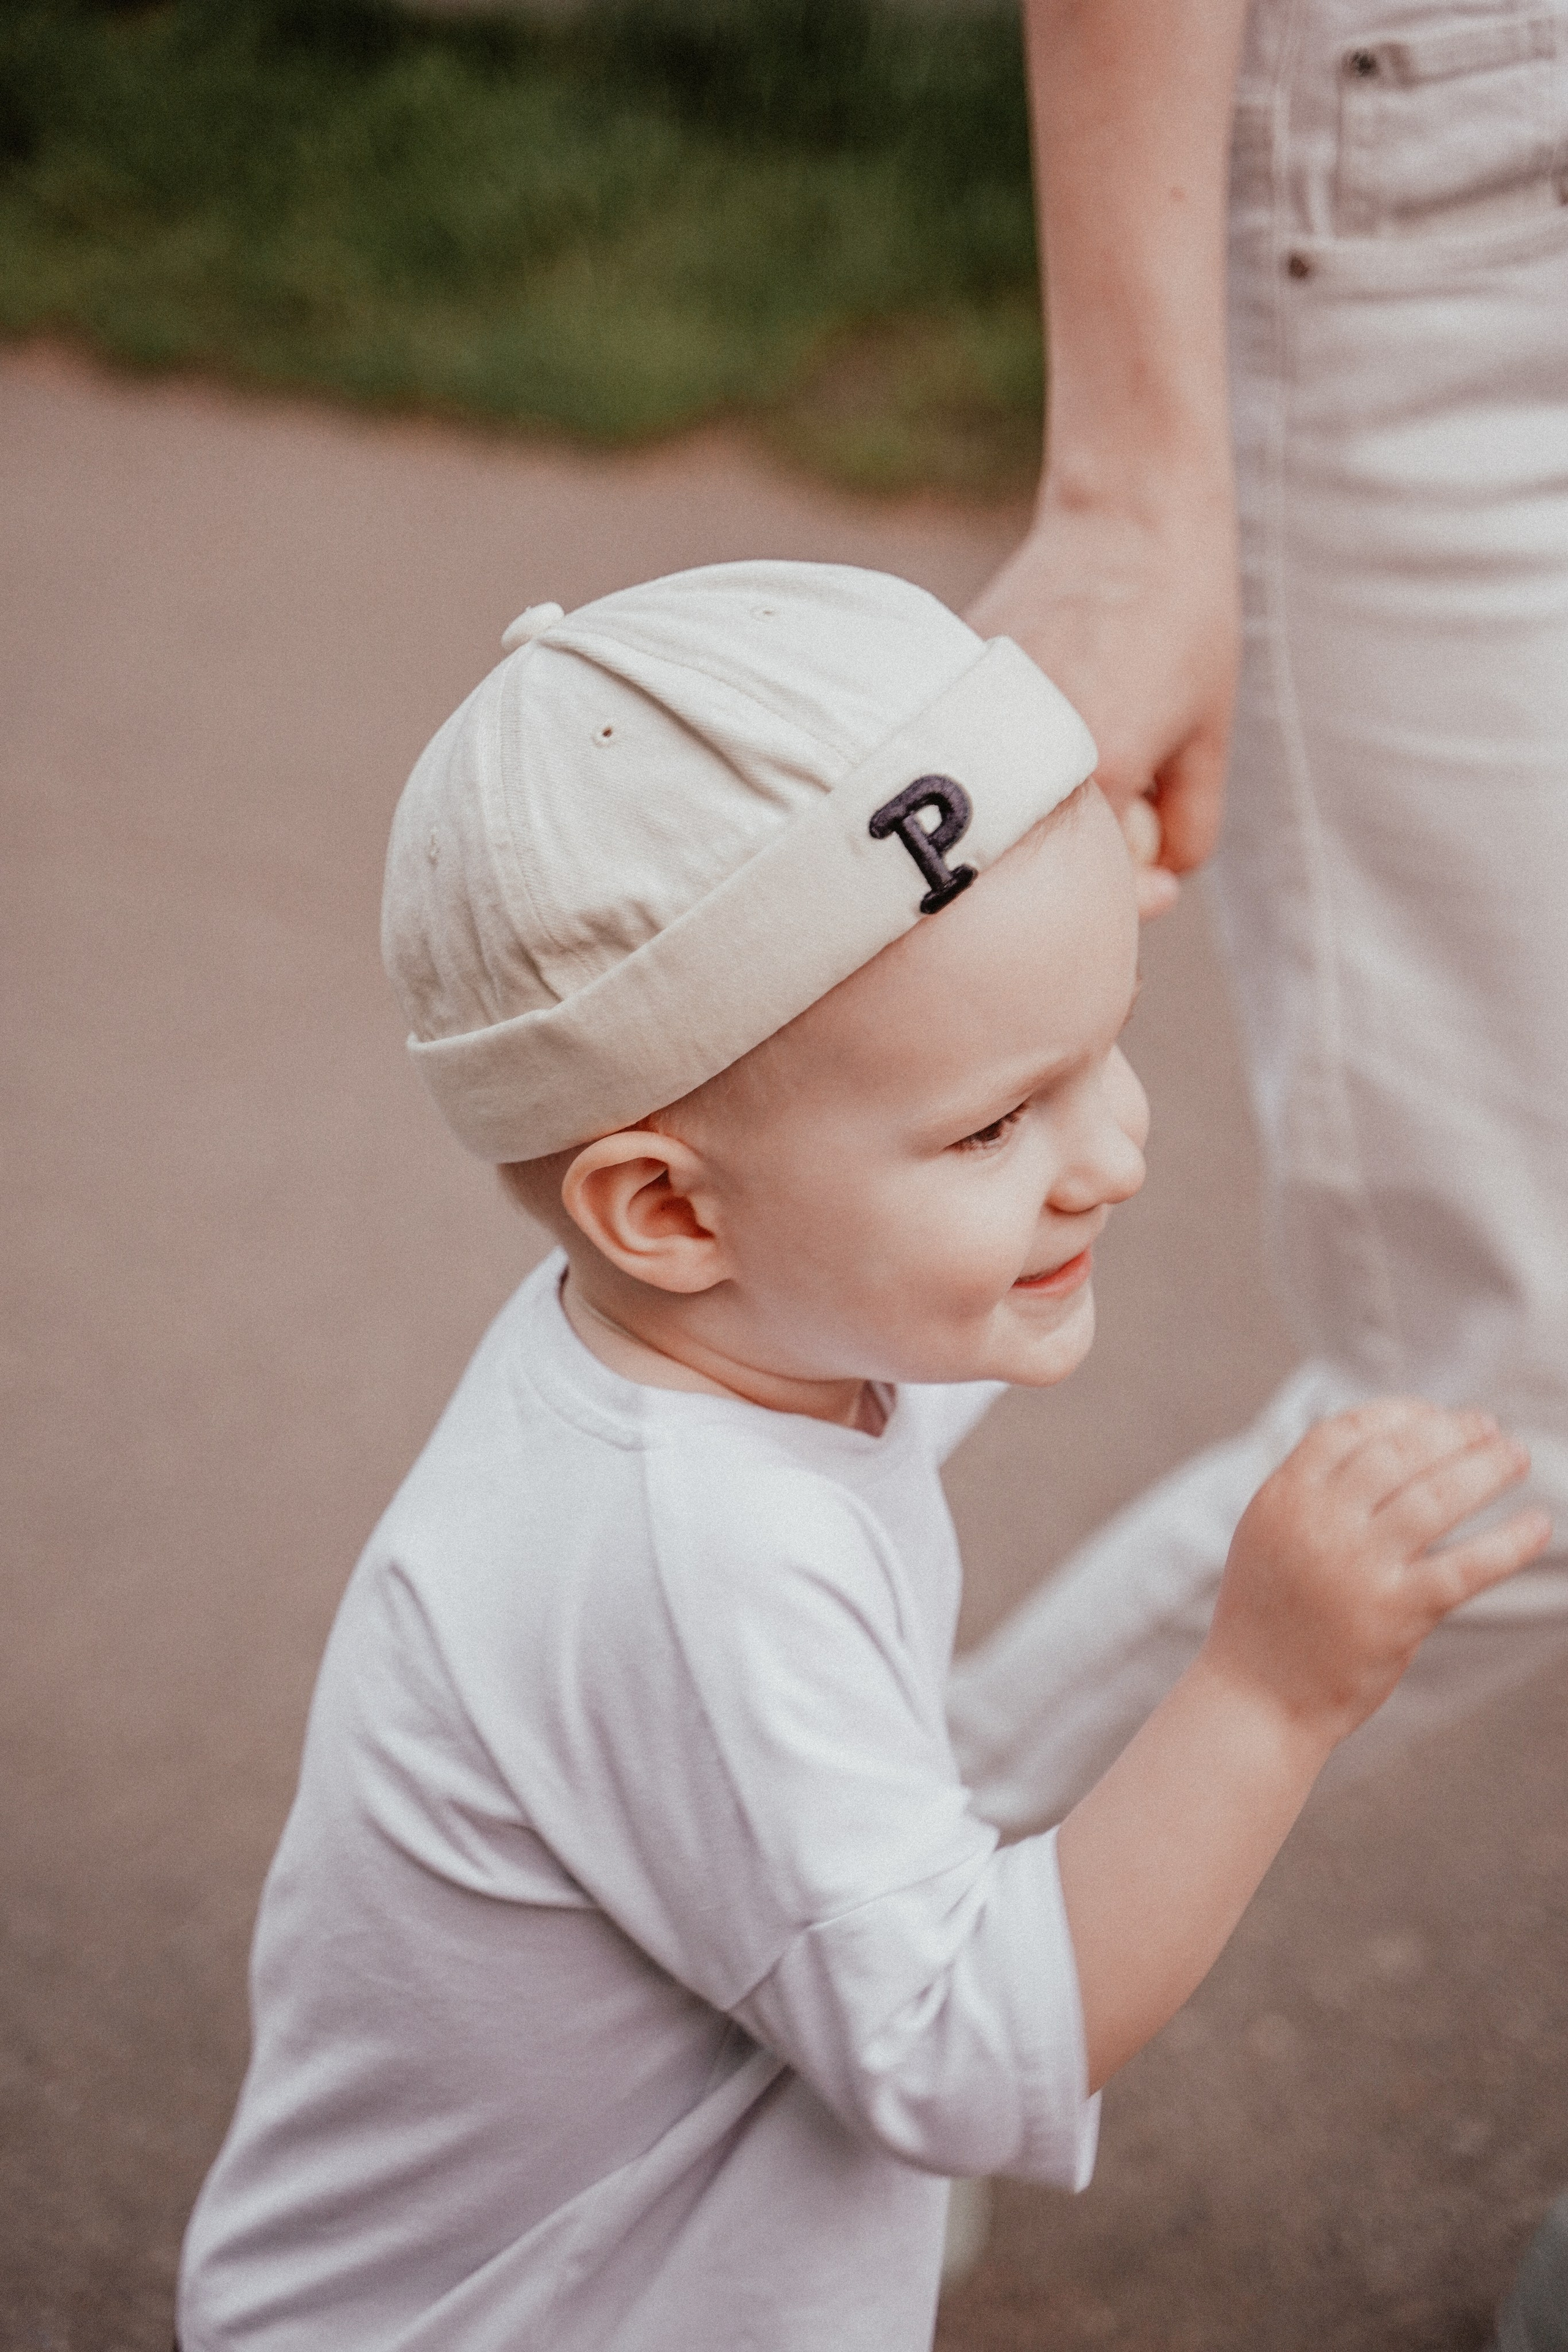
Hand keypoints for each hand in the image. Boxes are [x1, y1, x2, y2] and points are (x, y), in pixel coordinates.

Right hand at [966, 484, 1238, 916]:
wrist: (1126, 515)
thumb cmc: (1184, 623)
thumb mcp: (1208, 742)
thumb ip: (1184, 833)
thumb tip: (1149, 889)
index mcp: (1098, 779)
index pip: (1097, 894)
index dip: (1131, 895)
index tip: (1153, 876)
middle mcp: (1021, 760)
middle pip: (1035, 865)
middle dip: (1083, 854)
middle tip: (1125, 793)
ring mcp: (971, 725)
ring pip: (997, 814)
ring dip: (1041, 802)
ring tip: (1088, 728)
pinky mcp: (943, 697)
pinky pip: (972, 763)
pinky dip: (1006, 759)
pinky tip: (1050, 702)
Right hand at [1205, 1399, 1551, 1749]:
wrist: (1256, 1697)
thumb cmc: (1267, 1614)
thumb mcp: (1268, 1533)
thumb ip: (1313, 1490)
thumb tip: (1384, 1442)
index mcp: (1282, 1497)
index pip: (1349, 1430)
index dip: (1400, 1413)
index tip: (1437, 1415)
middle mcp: (1319, 1523)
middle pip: (1400, 1453)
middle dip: (1453, 1433)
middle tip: (1492, 1429)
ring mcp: (1357, 1567)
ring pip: (1436, 1497)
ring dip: (1486, 1470)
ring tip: (1517, 1457)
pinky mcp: (1395, 1614)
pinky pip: (1465, 1567)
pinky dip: (1508, 1543)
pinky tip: (1538, 1525)